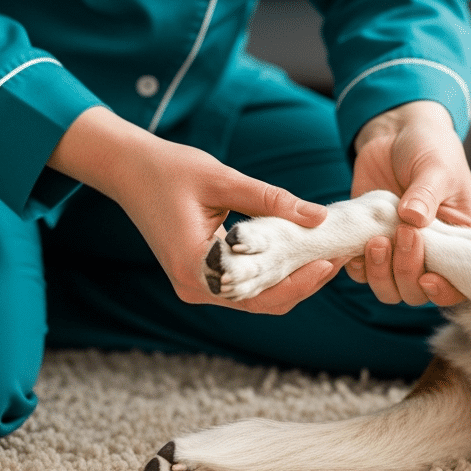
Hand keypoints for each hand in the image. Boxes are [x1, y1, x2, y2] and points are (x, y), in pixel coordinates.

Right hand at [48, 107, 339, 314]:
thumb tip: (320, 216)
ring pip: (257, 297)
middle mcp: (196, 286)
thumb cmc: (171, 171)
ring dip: (292, 281)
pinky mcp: (202, 275)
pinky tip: (301, 254)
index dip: (300, 283)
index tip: (331, 261)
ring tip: (328, 255)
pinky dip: (274, 274)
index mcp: (196, 268)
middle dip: (304, 284)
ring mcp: (198, 284)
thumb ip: (272, 200)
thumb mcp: (225, 180)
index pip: (260, 293)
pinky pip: (246, 285)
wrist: (130, 169)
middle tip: (340, 258)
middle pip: (263, 302)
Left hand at [346, 100, 470, 305]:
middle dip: (407, 271)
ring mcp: (399, 251)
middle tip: (401, 233)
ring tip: (375, 240)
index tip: (428, 277)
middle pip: (418, 291)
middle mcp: (432, 253)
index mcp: (461, 239)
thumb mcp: (437, 166)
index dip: (445, 291)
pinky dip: (356, 265)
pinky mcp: (370, 242)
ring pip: (389, 288)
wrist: (395, 133)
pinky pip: (361, 272)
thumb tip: (413, 219)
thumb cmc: (429, 147)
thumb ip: (426, 194)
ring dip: (380, 273)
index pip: (459, 283)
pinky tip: (356, 242)